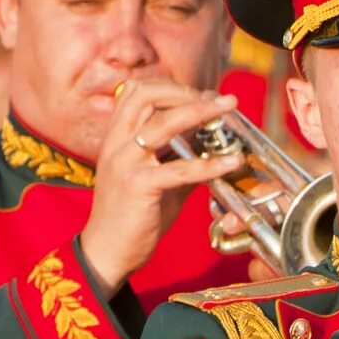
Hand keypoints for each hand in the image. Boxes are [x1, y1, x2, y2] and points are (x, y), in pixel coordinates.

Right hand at [79, 82, 240, 289]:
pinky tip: (230, 162)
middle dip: (184, 91)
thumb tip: (211, 143)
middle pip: (146, 94)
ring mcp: (125, 163)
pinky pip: (180, 168)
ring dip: (200, 111)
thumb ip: (178, 157)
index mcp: (116, 137)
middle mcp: (117, 144)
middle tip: (215, 100)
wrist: (107, 251)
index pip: (136, 92)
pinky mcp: (138, 186)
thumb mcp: (155, 178)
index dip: (170, 87)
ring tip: (228, 109)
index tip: (200, 95)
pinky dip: (209, 163)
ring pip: (164, 122)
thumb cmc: (132, 216)